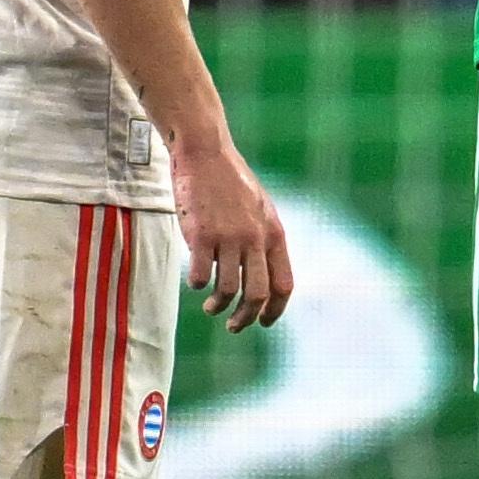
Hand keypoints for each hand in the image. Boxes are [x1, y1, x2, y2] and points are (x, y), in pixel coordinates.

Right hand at [174, 137, 294, 331]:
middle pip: (257, 295)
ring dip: (219, 306)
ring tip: (211, 308)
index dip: (275, 310)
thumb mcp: (259, 209)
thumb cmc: (230, 181)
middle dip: (246, 318)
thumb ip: (263, 239)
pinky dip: (197, 284)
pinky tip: (194, 281)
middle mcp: (255, 238)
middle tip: (234, 326)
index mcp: (274, 233)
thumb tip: (258, 275)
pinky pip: (200, 275)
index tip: (263, 322)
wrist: (205, 153)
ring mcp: (228, 237)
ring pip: (228, 290)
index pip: (284, 285)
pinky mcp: (201, 235)